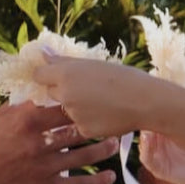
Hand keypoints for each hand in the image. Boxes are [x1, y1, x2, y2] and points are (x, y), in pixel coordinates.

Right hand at [0, 100, 118, 183]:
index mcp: (28, 121)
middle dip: (98, 124)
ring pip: (83, 156)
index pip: (63, 107)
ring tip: (114, 143)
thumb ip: (22, 106)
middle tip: (113, 119)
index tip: (94, 100)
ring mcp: (46, 166)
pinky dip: (96, 181)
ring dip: (102, 149)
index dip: (81, 103)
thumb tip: (39, 91)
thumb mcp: (0, 119)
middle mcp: (40, 143)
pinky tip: (109, 176)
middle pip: (78, 130)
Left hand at [29, 56, 151, 140]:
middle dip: (62, 91)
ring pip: (66, 110)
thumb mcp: (93, 64)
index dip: (46, 75)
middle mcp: (65, 95)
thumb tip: (43, 53)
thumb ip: (64, 61)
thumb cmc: (122, 77)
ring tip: (101, 102)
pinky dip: (88, 120)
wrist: (145, 101)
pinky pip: (79, 124)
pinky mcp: (83, 130)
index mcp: (66, 74)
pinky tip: (105, 115)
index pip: (39, 75)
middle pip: (51, 93)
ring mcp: (73, 114)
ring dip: (77, 106)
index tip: (54, 76)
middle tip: (86, 88)